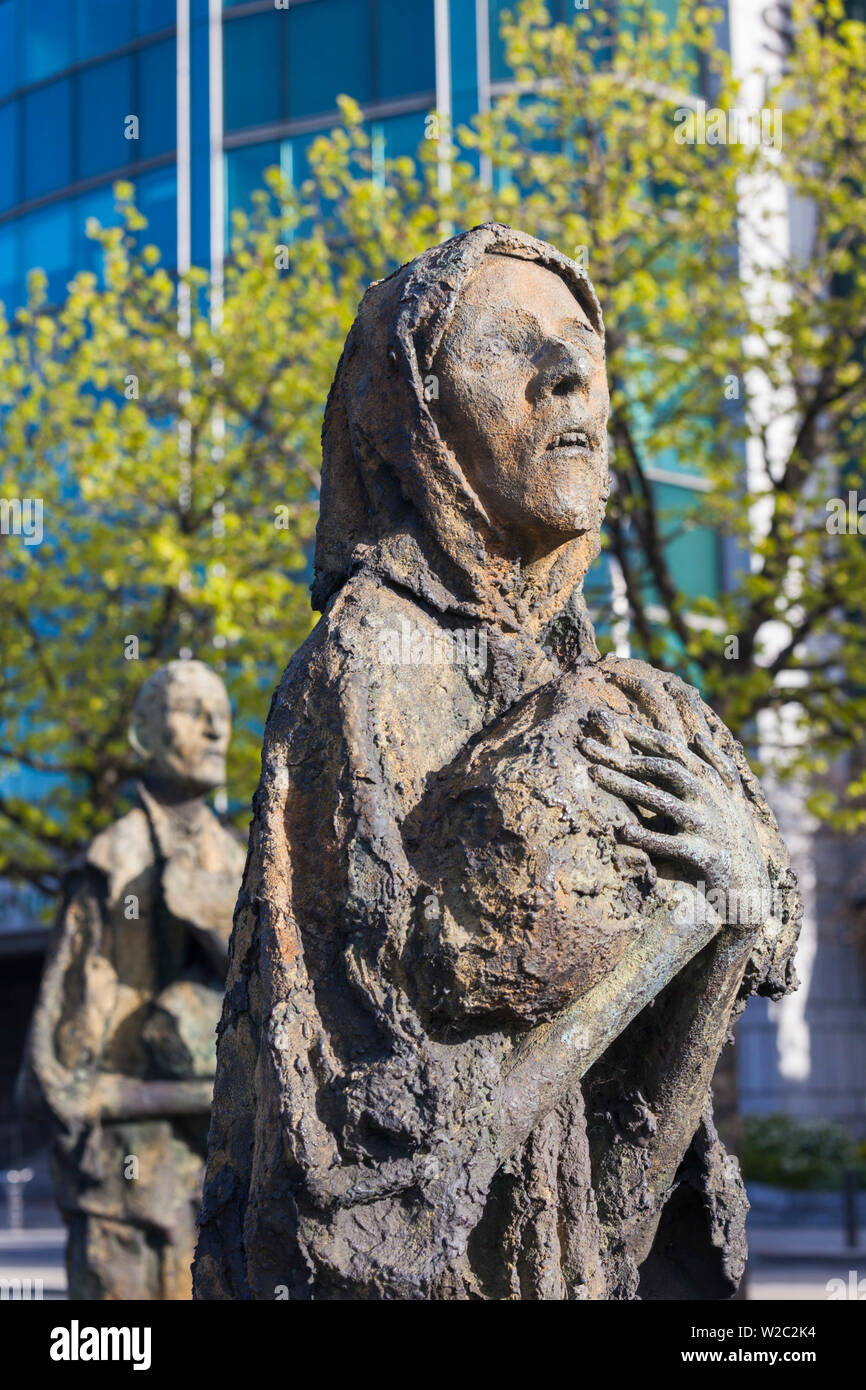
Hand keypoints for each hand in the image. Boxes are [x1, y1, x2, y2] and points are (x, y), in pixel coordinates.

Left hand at [579, 715, 769, 928]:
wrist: (753, 885)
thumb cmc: (737, 837)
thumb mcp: (735, 796)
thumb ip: (719, 764)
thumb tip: (699, 735)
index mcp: (709, 780)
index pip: (669, 747)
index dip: (636, 732)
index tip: (605, 720)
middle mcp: (708, 796)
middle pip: (660, 767)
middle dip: (620, 754)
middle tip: (584, 745)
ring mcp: (705, 824)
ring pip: (660, 800)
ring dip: (624, 786)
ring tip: (593, 775)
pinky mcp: (702, 854)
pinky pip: (669, 844)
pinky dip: (646, 837)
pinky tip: (621, 831)